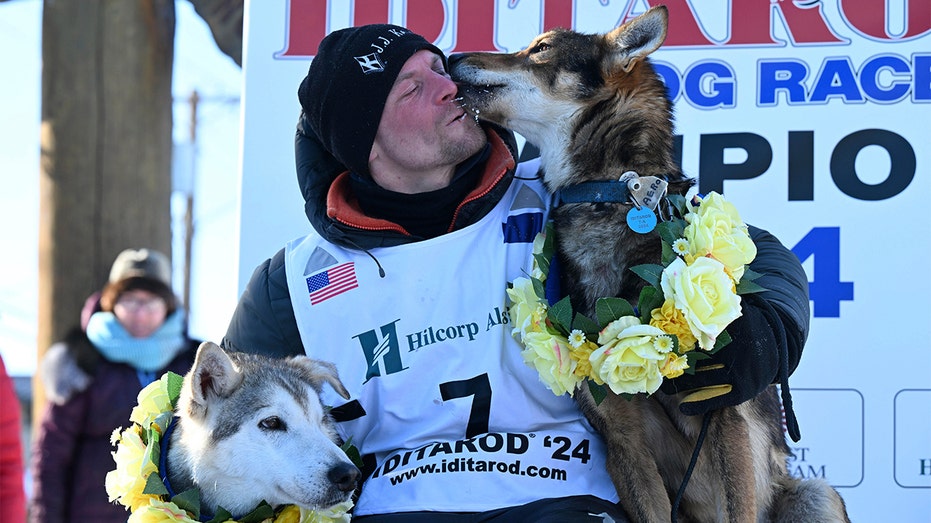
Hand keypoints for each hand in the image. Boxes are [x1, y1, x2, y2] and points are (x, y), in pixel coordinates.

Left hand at [660, 293, 779, 415]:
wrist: (778, 344)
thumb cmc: (746, 322)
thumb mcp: (732, 308)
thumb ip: (709, 301)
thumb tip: (673, 284)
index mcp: (733, 326)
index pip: (702, 330)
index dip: (679, 334)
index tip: (658, 335)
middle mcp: (737, 350)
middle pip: (699, 356)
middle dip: (675, 359)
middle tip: (653, 362)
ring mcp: (741, 372)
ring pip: (704, 378)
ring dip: (681, 383)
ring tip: (660, 386)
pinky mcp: (743, 391)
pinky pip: (718, 399)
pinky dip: (700, 405)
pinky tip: (683, 407)